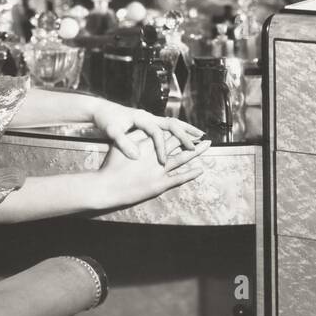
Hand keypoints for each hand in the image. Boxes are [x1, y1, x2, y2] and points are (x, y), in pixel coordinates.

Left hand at [92, 100, 205, 162]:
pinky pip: (168, 126)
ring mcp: (151, 118)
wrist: (102, 110)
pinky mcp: (150, 121)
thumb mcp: (112, 131)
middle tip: (195, 146)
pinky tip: (185, 136)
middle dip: (184, 135)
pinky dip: (179, 131)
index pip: (156, 133)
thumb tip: (135, 155)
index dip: (161, 147)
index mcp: (141, 118)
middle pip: (171, 123)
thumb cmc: (107, 120)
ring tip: (199, 136)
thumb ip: (123, 142)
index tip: (163, 161)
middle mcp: (149, 116)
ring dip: (186, 130)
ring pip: (173, 122)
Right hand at [95, 129, 210, 210]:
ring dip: (196, 151)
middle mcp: (156, 155)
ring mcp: (159, 170)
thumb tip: (145, 129)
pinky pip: (179, 178)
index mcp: (147, 143)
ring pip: (182, 158)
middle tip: (203, 135)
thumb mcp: (120, 145)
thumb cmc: (111, 166)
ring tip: (208, 145)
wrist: (107, 187)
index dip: (179, 130)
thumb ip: (134, 137)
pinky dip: (190, 174)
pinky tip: (200, 169)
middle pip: (178, 142)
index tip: (188, 128)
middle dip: (191, 138)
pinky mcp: (159, 185)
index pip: (168, 133)